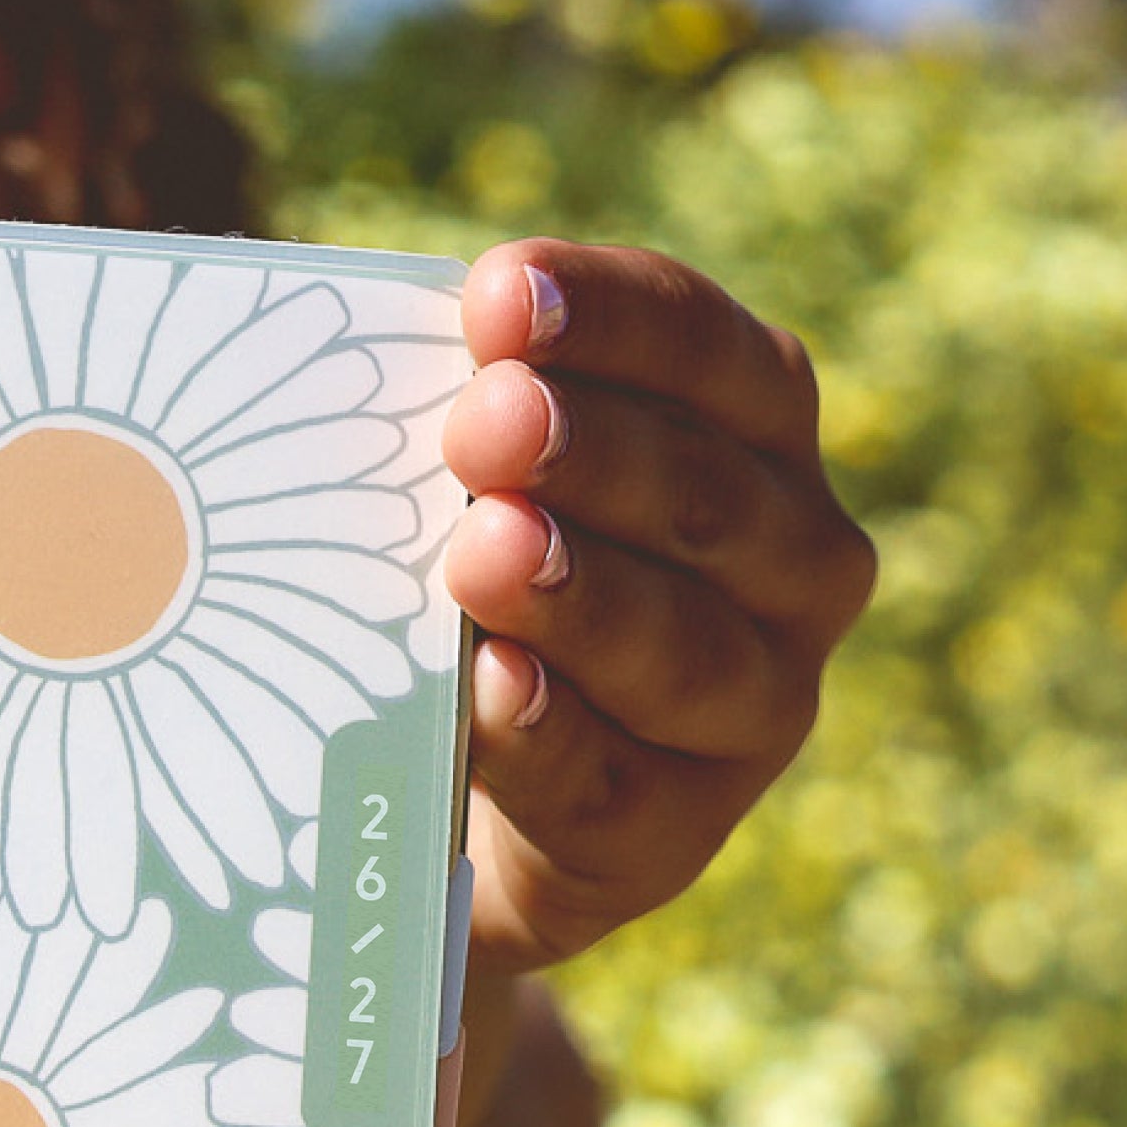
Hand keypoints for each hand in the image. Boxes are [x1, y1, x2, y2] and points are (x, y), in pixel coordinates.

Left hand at [443, 239, 876, 977]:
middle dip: (592, 452)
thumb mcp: (484, 492)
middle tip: (486, 418)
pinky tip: (489, 686)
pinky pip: (611, 780)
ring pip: (680, 647)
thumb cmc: (478, 596)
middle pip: (705, 497)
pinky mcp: (674, 835)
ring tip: (483, 548)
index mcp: (758, 440)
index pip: (707, 351)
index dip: (611, 317)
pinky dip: (547, 731)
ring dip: (579, 592)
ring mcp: (752, 711)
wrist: (465, 818)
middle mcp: (795, 567)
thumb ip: (468, 424)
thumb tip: (331, 330)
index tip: (499, 291)